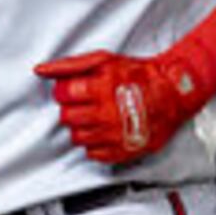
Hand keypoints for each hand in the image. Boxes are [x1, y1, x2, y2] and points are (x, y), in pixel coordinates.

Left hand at [36, 49, 211, 167]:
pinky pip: (93, 154)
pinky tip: (106, 131)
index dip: (66, 92)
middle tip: (86, 104)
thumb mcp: (104, 60)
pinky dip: (96, 144)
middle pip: (67, 118)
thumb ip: (70, 66)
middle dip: (73, 109)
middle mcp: (106, 113)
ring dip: (83, 127)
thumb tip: (42, 70)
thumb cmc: (140, 76)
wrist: (172, 94)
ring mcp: (114, 135)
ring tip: (97, 117)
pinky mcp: (122, 151)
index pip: (62, 95)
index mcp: (100, 88)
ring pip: (77, 137)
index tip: (74, 91)